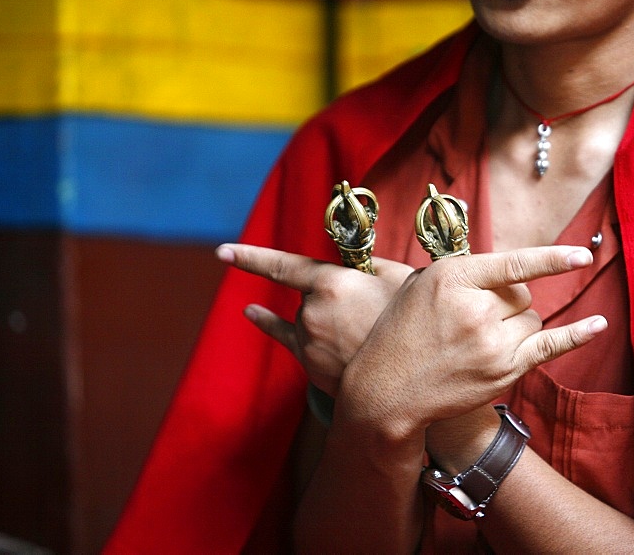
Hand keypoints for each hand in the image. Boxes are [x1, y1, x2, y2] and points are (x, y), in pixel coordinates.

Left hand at [216, 243, 413, 394]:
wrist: (412, 380)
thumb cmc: (410, 322)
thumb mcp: (400, 279)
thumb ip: (370, 263)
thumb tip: (355, 258)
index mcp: (333, 284)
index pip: (282, 265)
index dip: (250, 257)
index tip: (222, 252)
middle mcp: (312, 311)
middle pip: (308, 292)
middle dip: (330, 294)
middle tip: (369, 309)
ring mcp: (308, 341)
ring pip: (305, 315)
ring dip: (325, 315)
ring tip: (361, 329)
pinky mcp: (310, 365)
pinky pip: (285, 337)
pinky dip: (269, 322)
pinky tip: (251, 312)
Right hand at [339, 245, 606, 436]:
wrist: (386, 390)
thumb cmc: (401, 331)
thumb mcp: (421, 285)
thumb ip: (465, 272)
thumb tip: (511, 268)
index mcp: (453, 277)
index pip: (514, 263)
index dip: (552, 259)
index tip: (583, 254)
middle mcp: (476, 309)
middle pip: (523, 293)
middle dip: (507, 301)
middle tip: (473, 318)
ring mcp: (492, 344)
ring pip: (533, 319)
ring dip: (516, 324)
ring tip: (478, 339)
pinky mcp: (503, 372)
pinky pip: (550, 345)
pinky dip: (577, 335)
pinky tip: (599, 325)